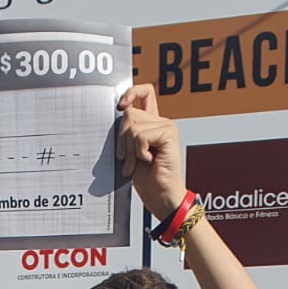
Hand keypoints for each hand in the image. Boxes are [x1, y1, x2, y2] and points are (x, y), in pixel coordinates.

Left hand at [116, 83, 186, 221]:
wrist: (161, 196)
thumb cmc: (146, 179)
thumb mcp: (129, 152)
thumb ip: (126, 133)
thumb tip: (118, 114)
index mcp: (151, 123)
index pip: (144, 92)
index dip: (131, 92)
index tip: (120, 106)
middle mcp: (161, 121)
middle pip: (130, 113)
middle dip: (122, 139)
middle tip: (129, 160)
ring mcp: (166, 127)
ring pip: (133, 126)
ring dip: (130, 150)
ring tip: (139, 163)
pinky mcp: (169, 134)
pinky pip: (140, 137)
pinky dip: (139, 152)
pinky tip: (150, 161)